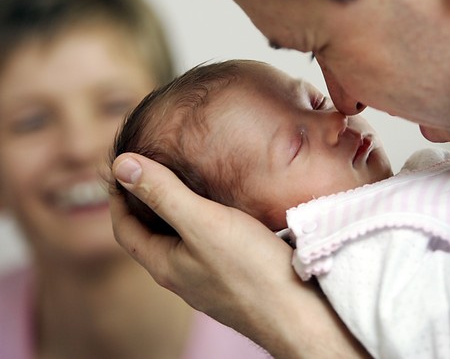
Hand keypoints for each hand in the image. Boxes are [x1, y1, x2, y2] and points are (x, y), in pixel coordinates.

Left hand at [110, 153, 370, 357]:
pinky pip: (208, 248)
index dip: (118, 199)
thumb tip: (121, 166)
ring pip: (182, 243)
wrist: (300, 314)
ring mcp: (209, 281)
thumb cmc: (252, 270)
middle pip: (152, 237)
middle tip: (153, 172)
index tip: (122, 171)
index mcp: (166, 265)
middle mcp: (183, 277)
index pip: (125, 230)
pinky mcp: (234, 280)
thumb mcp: (203, 223)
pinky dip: (204, 224)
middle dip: (146, 205)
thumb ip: (164, 194)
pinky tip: (224, 214)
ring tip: (187, 185)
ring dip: (176, 215)